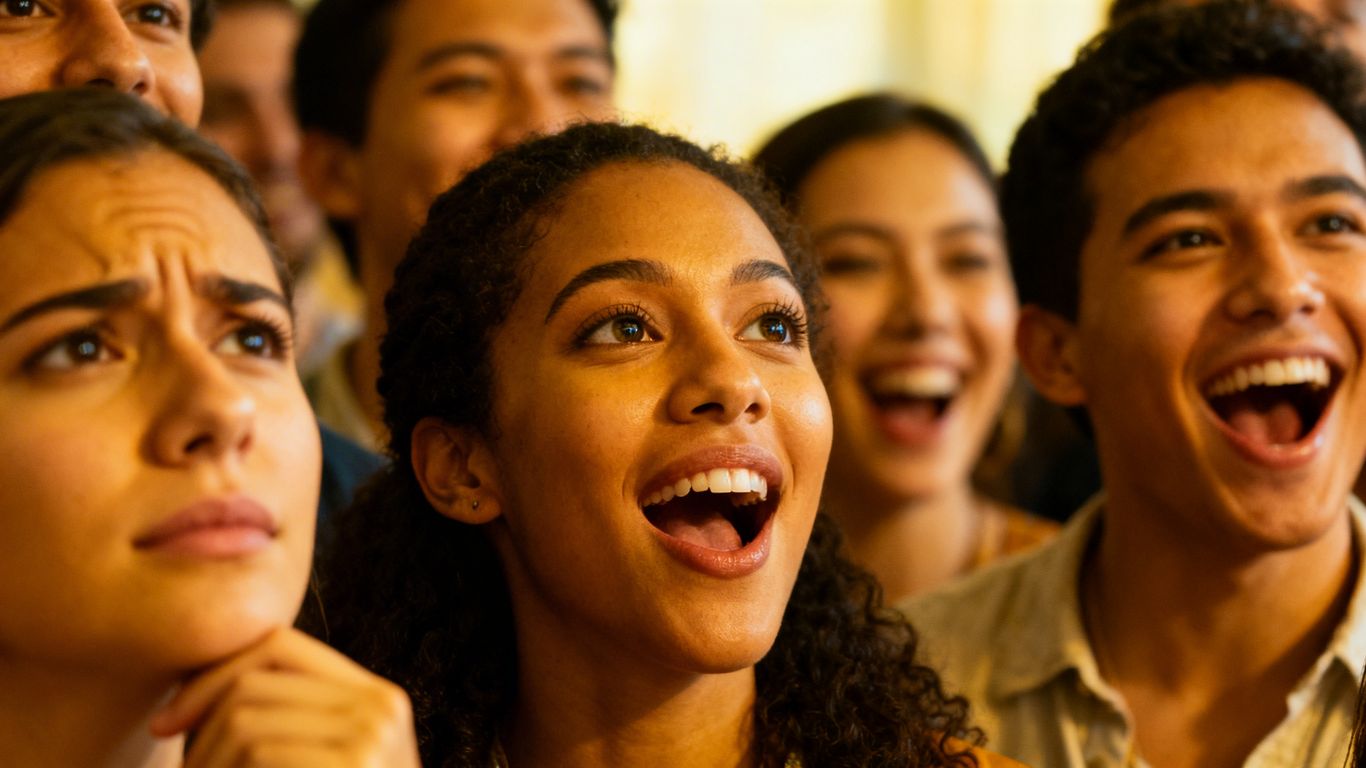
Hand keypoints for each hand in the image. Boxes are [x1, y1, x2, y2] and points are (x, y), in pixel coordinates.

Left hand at [149, 628, 419, 767]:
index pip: (276, 645)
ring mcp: (373, 734)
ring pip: (245, 721)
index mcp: (374, 696)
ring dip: (206, 764)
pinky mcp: (355, 763)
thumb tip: (188, 688)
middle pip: (252, 683)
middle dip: (198, 731)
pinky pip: (261, 752)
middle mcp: (380, 705)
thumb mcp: (315, 762)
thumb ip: (286, 725)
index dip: (211, 675)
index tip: (165, 724)